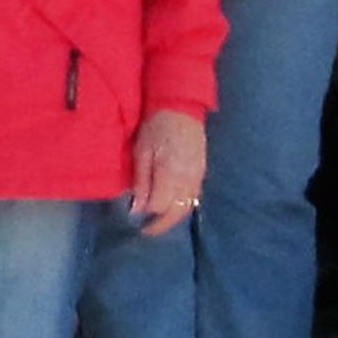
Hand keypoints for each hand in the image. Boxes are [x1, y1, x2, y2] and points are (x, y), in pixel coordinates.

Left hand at [128, 108, 206, 237]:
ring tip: (158, 220)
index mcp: (171, 174)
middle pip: (177, 212)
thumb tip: (137, 209)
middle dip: (162, 225)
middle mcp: (188, 180)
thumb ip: (141, 181)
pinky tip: (172, 204)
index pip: (160, 206)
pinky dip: (182, 205)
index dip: (147, 213)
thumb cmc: (156, 126)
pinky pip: (194, 196)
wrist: (181, 107)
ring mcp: (198, 176)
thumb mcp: (141, 151)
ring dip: (173, 217)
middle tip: (147, 230)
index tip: (135, 216)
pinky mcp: (202, 172)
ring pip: (187, 206)